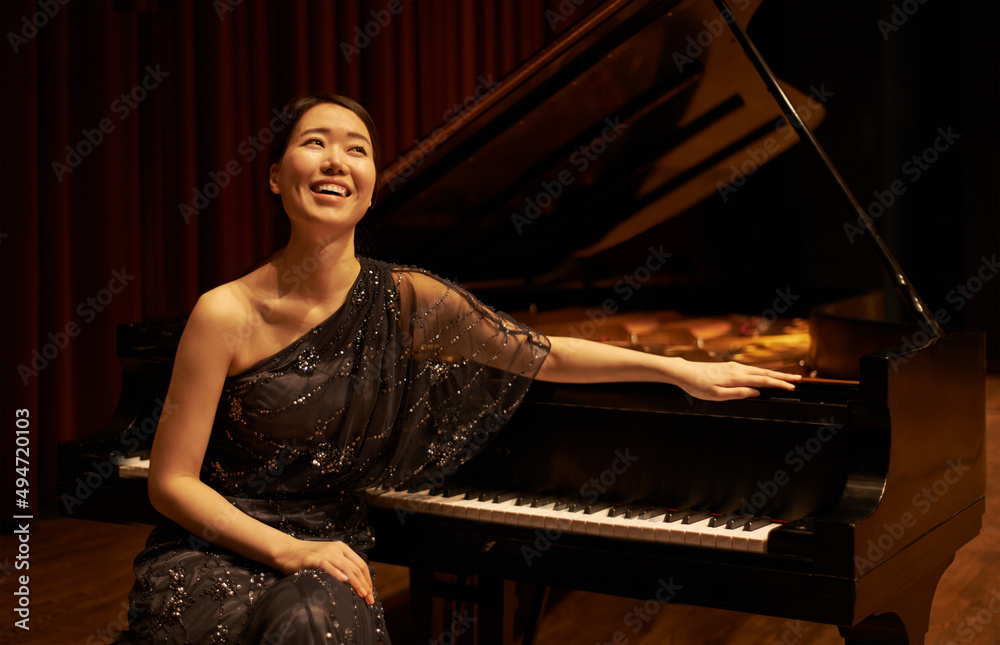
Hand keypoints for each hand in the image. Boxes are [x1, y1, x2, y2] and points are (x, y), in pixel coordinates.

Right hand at [275, 538, 374, 604]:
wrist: (287, 550)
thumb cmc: (307, 557)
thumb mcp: (328, 558)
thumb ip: (340, 565)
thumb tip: (354, 583)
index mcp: (342, 548)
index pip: (361, 564)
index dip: (367, 579)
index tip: (370, 593)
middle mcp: (336, 549)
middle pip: (356, 568)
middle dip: (365, 584)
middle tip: (369, 599)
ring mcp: (326, 553)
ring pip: (346, 568)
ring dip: (356, 582)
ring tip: (363, 594)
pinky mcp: (314, 559)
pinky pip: (328, 566)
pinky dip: (337, 574)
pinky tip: (344, 581)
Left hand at [674, 361, 800, 400]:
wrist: (684, 372)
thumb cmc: (698, 386)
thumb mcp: (716, 395)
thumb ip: (737, 394)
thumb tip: (756, 393)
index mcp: (736, 378)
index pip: (763, 381)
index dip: (778, 384)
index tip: (792, 387)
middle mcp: (738, 369)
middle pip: (765, 373)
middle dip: (782, 377)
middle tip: (798, 380)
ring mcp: (734, 367)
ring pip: (759, 370)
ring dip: (774, 374)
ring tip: (787, 378)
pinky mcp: (730, 367)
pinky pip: (751, 369)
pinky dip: (763, 372)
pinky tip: (766, 375)